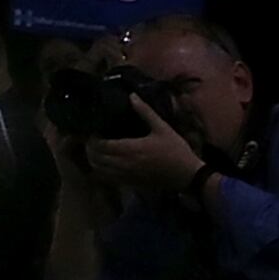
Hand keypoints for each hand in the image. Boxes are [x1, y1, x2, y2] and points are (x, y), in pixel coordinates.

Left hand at [87, 115, 206, 196]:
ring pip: (99, 169)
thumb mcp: (162, 128)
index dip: (92, 139)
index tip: (93, 131)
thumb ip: (145, 112)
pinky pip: (108, 179)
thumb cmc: (176, 150)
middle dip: (90, 148)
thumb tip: (132, 96)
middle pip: (96, 157)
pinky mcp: (131, 183)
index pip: (101, 145)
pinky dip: (101, 171)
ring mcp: (127, 175)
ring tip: (95, 150)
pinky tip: (104, 163)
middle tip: (92, 139)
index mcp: (131, 149)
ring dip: (93, 160)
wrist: (188, 175)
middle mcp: (125, 164)